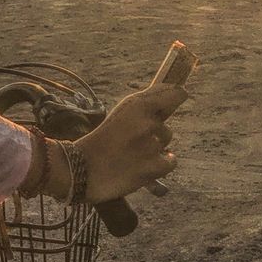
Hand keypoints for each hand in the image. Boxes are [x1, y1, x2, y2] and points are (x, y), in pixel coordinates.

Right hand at [55, 83, 186, 203]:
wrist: (84, 169)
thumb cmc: (102, 139)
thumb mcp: (120, 113)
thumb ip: (144, 105)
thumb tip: (173, 92)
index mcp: (137, 104)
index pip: (175, 93)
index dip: (177, 95)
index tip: (177, 96)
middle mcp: (147, 122)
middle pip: (165, 126)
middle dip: (153, 133)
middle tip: (132, 141)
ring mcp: (151, 145)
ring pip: (165, 143)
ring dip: (154, 149)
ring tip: (133, 154)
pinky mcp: (154, 167)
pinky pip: (171, 161)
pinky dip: (161, 164)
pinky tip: (144, 165)